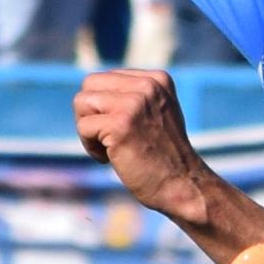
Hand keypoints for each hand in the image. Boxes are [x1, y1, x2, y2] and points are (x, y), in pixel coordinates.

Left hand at [74, 65, 228, 229]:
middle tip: (106, 137)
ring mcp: (134, 104)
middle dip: (90, 112)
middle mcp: (147, 85)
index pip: (105, 78)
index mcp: (156, 79)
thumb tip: (92, 92)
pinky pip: (83, 127)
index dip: (103, 106)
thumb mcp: (156, 113)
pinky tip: (109, 159)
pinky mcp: (120, 124)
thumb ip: (133, 96)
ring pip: (82, 102)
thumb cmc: (164, 156)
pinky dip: (90, 147)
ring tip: (107, 147)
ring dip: (87, 129)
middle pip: (90, 84)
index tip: (121, 129)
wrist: (182, 185)